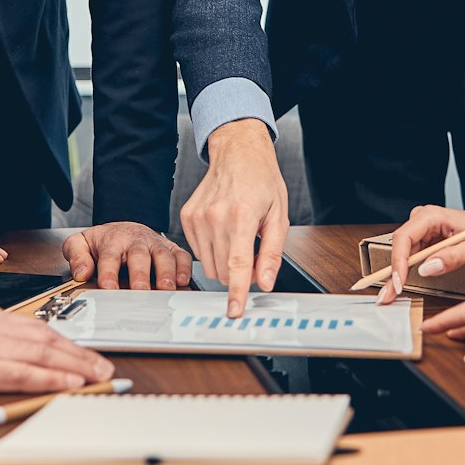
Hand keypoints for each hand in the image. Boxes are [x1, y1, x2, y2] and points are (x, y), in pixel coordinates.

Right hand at [0, 305, 114, 396]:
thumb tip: (1, 352)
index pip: (36, 329)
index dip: (65, 343)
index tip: (85, 354)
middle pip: (47, 339)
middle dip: (80, 353)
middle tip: (106, 367)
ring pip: (42, 354)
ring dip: (75, 366)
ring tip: (99, 376)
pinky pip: (22, 373)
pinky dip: (50, 378)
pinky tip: (68, 384)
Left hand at [65, 221, 191, 289]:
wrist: (124, 229)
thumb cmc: (105, 242)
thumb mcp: (81, 243)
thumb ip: (76, 256)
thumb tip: (81, 272)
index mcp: (113, 240)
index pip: (109, 256)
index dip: (109, 272)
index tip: (108, 288)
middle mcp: (136, 241)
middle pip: (139, 255)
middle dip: (141, 274)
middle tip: (141, 292)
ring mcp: (155, 244)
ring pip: (163, 255)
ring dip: (166, 272)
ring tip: (165, 289)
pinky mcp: (170, 249)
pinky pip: (181, 255)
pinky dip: (184, 267)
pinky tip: (182, 281)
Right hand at [181, 119, 287, 317]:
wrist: (237, 153)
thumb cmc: (261, 181)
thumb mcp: (278, 216)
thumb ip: (272, 253)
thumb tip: (265, 282)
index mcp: (241, 216)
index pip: (238, 265)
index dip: (237, 292)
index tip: (234, 311)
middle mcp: (214, 217)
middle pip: (224, 270)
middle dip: (239, 273)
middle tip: (251, 251)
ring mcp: (196, 217)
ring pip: (210, 265)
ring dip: (225, 262)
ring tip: (237, 236)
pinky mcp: (186, 217)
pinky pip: (199, 251)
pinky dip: (213, 249)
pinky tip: (223, 229)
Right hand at [375, 204, 464, 305]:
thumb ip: (453, 258)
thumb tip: (427, 269)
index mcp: (431, 216)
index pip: (404, 238)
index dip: (398, 262)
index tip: (399, 283)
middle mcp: (421, 219)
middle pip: (399, 247)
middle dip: (392, 273)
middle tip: (385, 297)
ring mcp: (421, 229)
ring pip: (401, 253)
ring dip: (396, 275)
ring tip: (390, 294)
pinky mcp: (423, 238)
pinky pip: (409, 255)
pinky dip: (405, 272)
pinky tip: (398, 285)